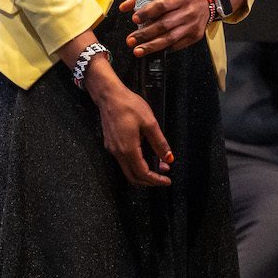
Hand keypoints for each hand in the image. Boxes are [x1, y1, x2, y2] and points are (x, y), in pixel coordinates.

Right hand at [84, 65, 172, 187]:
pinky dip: (135, 165)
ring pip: (127, 170)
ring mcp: (112, 149)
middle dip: (149, 181)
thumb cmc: (129, 105)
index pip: (143, 173)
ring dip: (142, 173)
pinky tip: (145, 157)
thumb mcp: (149, 122)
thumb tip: (168, 158)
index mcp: (128, 149)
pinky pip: (123, 161)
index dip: (156, 180)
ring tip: (157, 167)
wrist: (109, 96)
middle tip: (162, 178)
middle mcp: (118, 152)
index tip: (167, 181)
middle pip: (133, 177)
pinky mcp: (110, 144)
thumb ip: (159, 143)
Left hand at [117, 0, 208, 57]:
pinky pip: (177, 45)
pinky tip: (153, 51)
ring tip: (138, 50)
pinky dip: (164, 49)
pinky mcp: (194, 36)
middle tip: (131, 40)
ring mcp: (192, 25)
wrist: (206, 1)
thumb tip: (124, 7)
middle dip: (145, 34)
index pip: (162, 5)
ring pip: (170, 38)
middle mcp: (187, 11)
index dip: (147, 12)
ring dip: (152, 46)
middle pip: (164, 25)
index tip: (134, 19)